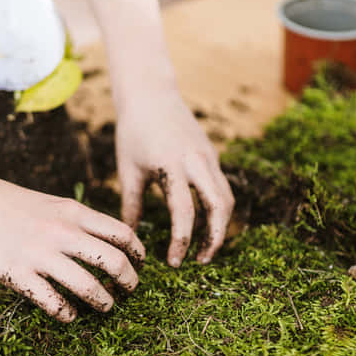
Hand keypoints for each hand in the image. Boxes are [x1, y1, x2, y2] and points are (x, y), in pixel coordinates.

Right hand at [0, 176, 145, 321]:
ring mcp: (41, 255)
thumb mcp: (49, 203)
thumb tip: (101, 240)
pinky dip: (68, 314)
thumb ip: (75, 220)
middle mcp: (62, 233)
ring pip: (89, 287)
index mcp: (72, 212)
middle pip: (113, 261)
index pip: (121, 233)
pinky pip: (54, 303)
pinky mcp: (20, 274)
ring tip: (107, 306)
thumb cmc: (6, 203)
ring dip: (104, 301)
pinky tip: (70, 315)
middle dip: (129, 280)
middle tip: (130, 289)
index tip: (140, 263)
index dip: (138, 252)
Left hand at [116, 89, 233, 266]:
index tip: (174, 262)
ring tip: (205, 248)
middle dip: (215, 238)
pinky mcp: (212, 154)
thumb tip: (129, 237)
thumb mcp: (128, 170)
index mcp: (171, 166)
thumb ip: (131, 205)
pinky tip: (206, 224)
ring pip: (227, 198)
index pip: (183, 212)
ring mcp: (208, 157)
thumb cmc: (133, 131)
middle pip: (219, 207)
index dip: (181, 241)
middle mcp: (196, 161)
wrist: (150, 93)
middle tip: (201, 260)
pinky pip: (222, 187)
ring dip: (221, 226)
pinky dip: (219, 209)